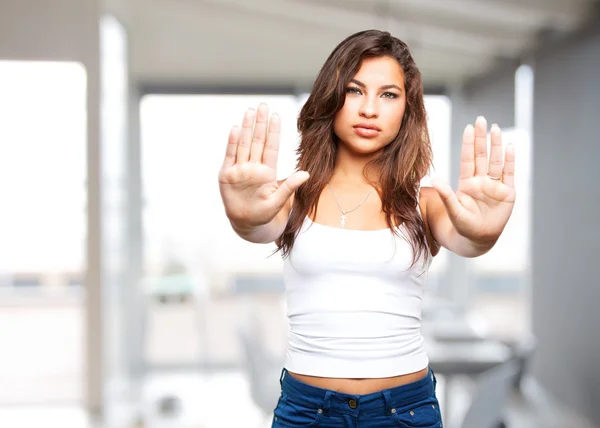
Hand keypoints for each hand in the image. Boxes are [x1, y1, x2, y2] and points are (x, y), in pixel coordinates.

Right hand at [218, 103, 308, 227]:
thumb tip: (307, 174)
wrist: (246, 224)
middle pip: (257, 141)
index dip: (273, 132)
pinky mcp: (226, 175)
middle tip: (263, 106)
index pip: (271, 147)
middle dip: (260, 124)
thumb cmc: (265, 214)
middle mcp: (254, 167)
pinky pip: (230, 156)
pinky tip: (235, 129)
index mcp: (267, 172)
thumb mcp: (279, 202)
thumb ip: (290, 187)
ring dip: (247, 128)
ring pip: (244, 144)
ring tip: (250, 111)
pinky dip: (232, 143)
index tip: (277, 116)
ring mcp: (240, 170)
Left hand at [432, 116, 515, 243]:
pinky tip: (510, 147)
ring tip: (496, 129)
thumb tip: (434, 180)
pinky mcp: (507, 193)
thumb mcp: (454, 211)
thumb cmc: (463, 226)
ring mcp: (495, 186)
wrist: (478, 239)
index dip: (468, 144)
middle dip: (482, 138)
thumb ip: (446, 196)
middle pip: (482, 156)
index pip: (468, 159)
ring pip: (496, 161)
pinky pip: (509, 173)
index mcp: (467, 183)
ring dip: (496, 145)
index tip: (468, 128)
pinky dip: (510, 160)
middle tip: (481, 120)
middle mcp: (481, 181)